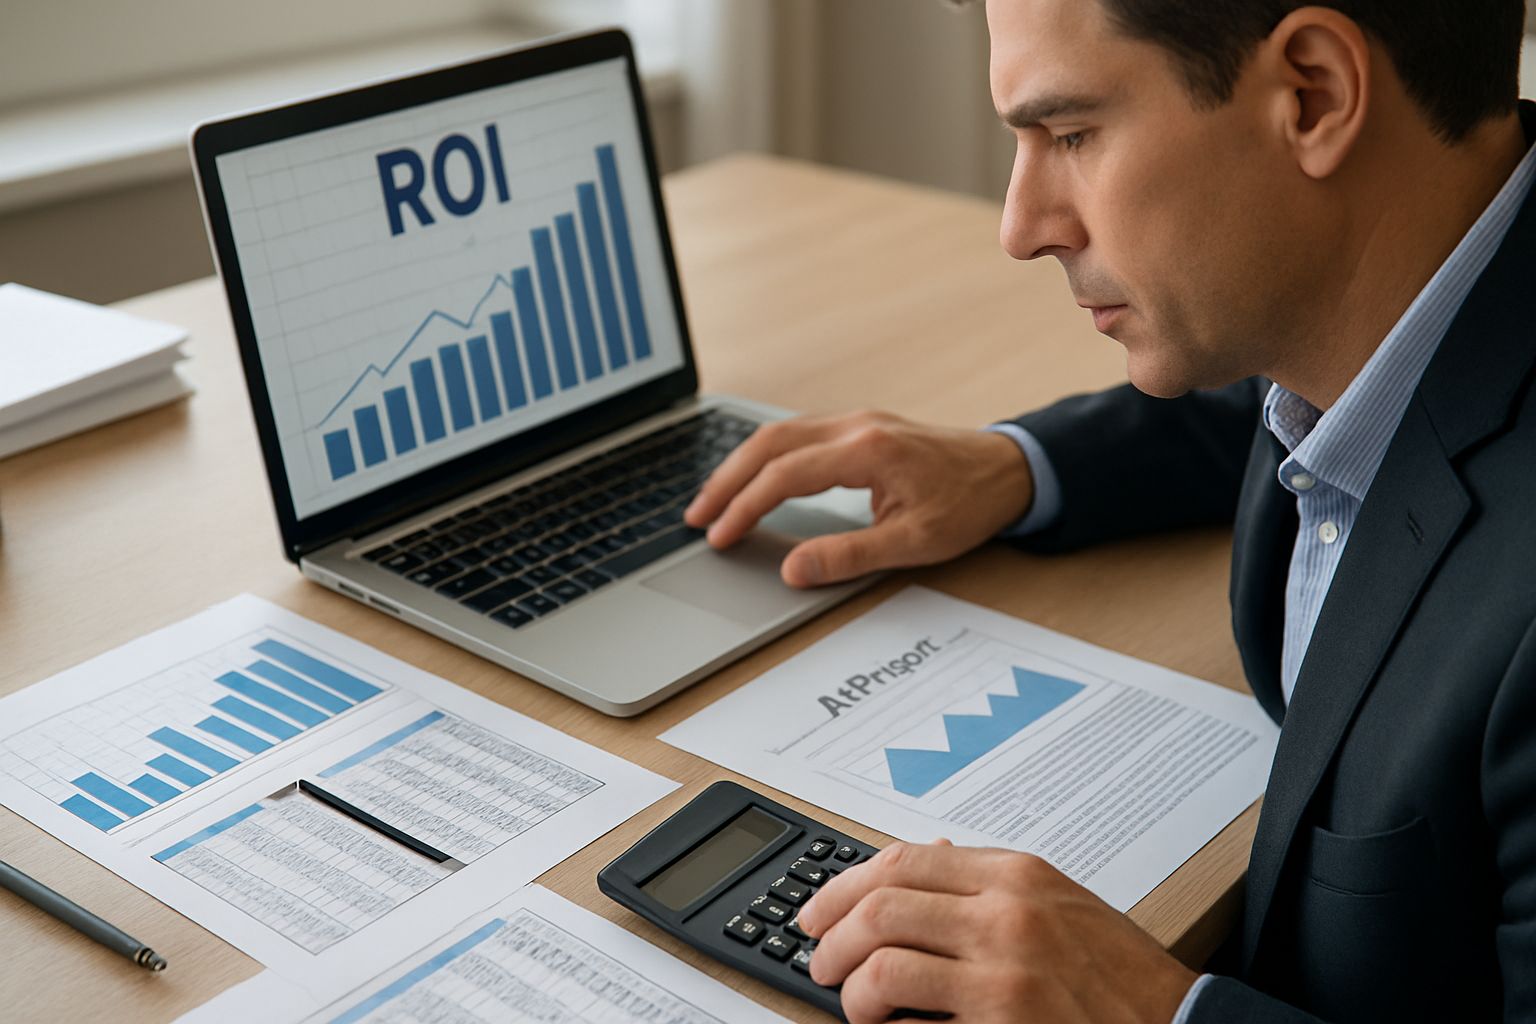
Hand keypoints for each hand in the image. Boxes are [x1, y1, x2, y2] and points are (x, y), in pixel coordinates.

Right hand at [683, 411, 1034, 586]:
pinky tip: (753, 480)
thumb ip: (848, 557)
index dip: (745, 507)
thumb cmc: (969, 505)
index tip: (719, 536)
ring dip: (740, 466)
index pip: (784, 475)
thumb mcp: (912, 543)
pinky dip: (765, 457)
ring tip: (713, 502)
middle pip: (768, 442)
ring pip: (778, 432)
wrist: (1010, 471)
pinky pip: (797, 434)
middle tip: (696, 518)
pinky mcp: (859, 428)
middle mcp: (855, 426)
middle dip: (726, 481)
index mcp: (867, 450)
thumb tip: (791, 570)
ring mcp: (856, 421)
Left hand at [796, 841, 1196, 1023]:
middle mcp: (1006, 916)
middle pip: (880, 908)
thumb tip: (924, 857)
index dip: (843, 886)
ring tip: (856, 1005)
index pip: (903, 862)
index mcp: (1016, 876)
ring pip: (882, 967)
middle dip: (832, 938)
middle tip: (821, 961)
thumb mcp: (1059, 903)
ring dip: (852, 992)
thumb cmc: (1121, 975)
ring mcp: (1004, 976)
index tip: (819, 910)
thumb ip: (990, 883)